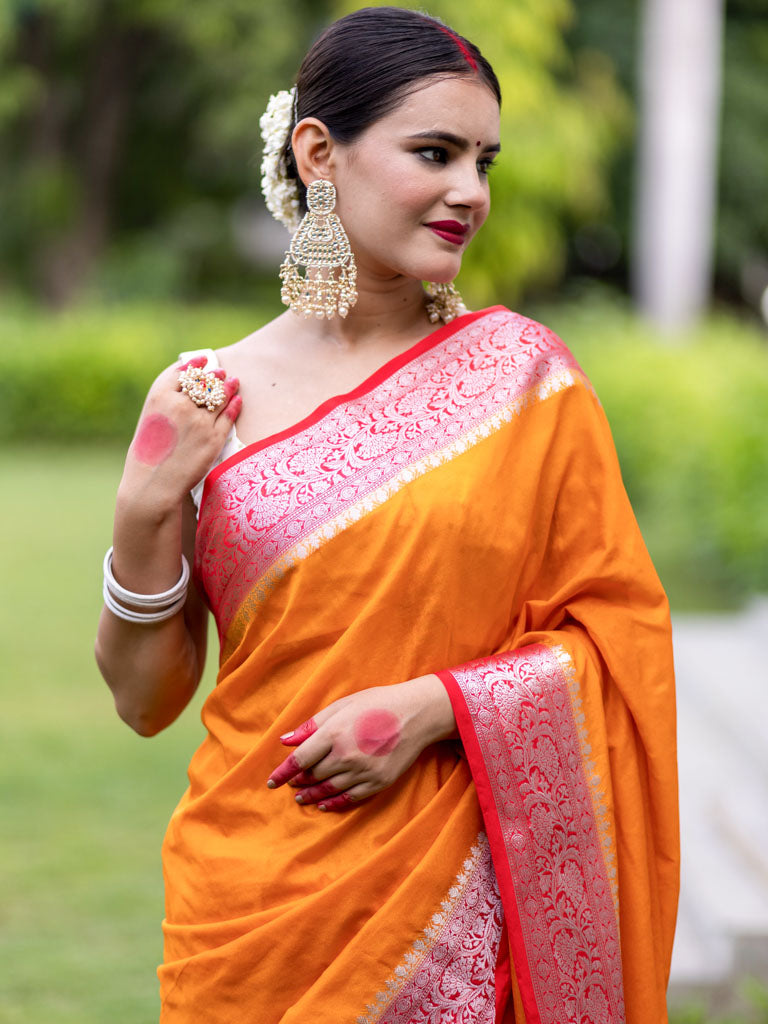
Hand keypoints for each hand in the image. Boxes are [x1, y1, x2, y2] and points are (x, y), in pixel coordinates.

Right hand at [121, 355, 241, 506]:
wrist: (153, 483)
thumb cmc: (148, 453)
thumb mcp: (151, 419)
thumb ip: (166, 401)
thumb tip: (184, 387)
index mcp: (160, 397)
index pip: (182, 373)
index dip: (194, 365)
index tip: (203, 359)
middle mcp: (181, 405)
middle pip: (203, 382)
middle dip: (213, 375)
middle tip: (221, 372)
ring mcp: (199, 421)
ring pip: (220, 397)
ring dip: (228, 387)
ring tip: (234, 382)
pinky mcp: (214, 438)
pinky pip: (229, 416)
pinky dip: (235, 406)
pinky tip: (238, 401)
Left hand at [267, 675, 455, 811]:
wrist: (417, 714)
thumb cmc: (378, 703)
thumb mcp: (342, 705)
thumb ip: (312, 725)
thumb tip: (286, 740)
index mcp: (334, 733)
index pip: (299, 760)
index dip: (282, 773)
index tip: (272, 782)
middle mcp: (346, 756)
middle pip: (313, 775)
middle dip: (298, 781)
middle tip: (291, 784)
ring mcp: (363, 771)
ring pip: (328, 790)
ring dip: (312, 795)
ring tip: (301, 798)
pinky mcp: (378, 782)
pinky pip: (350, 798)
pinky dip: (333, 803)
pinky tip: (324, 805)